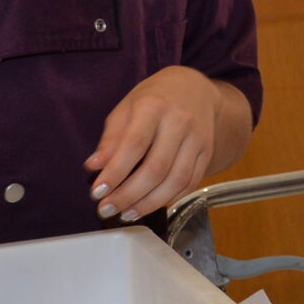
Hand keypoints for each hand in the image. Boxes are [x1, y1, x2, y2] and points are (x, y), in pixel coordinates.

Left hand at [86, 66, 225, 222]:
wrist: (195, 89)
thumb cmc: (154, 99)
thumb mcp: (126, 108)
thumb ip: (111, 138)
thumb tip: (95, 166)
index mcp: (154, 106)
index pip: (134, 145)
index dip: (115, 172)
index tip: (97, 192)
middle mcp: (180, 122)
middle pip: (156, 168)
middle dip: (129, 195)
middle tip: (107, 209)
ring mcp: (198, 138)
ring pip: (176, 180)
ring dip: (149, 203)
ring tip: (127, 214)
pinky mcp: (207, 152)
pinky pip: (191, 182)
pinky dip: (170, 199)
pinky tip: (151, 205)